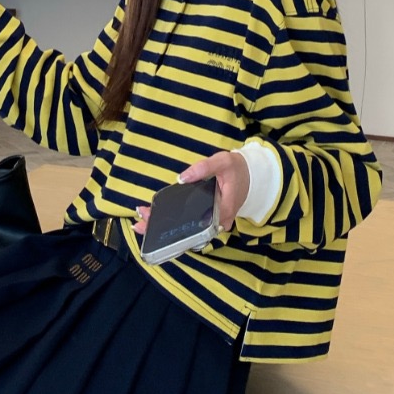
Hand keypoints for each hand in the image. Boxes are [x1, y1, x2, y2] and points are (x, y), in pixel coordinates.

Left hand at [132, 149, 249, 237]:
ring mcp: (214, 222)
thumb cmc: (237, 169)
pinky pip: (191, 225)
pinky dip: (174, 223)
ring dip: (166, 228)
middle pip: (189, 231)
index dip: (174, 227)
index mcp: (223, 211)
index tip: (154, 223)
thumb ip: (204, 168)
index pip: (196, 225)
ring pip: (189, 230)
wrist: (253, 175)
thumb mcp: (223, 161)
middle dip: (163, 230)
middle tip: (140, 224)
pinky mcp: (210, 219)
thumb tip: (181, 178)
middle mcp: (218, 222)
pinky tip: (156, 219)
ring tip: (141, 223)